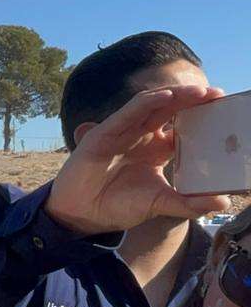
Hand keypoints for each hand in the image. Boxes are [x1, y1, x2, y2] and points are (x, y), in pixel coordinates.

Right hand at [45, 85, 229, 236]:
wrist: (83, 214)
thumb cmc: (118, 206)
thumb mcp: (160, 204)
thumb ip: (189, 203)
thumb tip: (223, 202)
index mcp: (156, 149)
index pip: (182, 125)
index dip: (201, 115)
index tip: (223, 110)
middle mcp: (140, 136)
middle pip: (170, 109)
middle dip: (193, 99)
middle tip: (217, 94)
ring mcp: (122, 132)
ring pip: (152, 105)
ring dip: (175, 96)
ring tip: (199, 92)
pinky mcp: (104, 133)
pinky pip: (128, 112)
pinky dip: (147, 102)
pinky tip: (167, 96)